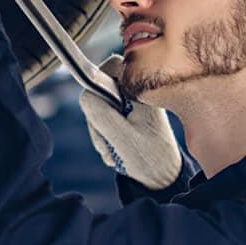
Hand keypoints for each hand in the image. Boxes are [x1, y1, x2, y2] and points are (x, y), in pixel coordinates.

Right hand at [78, 55, 182, 189]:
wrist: (161, 178)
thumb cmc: (148, 158)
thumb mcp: (120, 136)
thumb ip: (99, 112)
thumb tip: (85, 93)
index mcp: (141, 91)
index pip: (110, 66)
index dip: (98, 84)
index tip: (101, 111)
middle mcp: (137, 92)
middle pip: (99, 89)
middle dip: (98, 117)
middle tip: (109, 139)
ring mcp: (132, 104)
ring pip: (99, 106)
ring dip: (100, 130)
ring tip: (115, 148)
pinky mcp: (128, 115)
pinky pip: (104, 118)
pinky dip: (104, 134)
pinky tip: (117, 147)